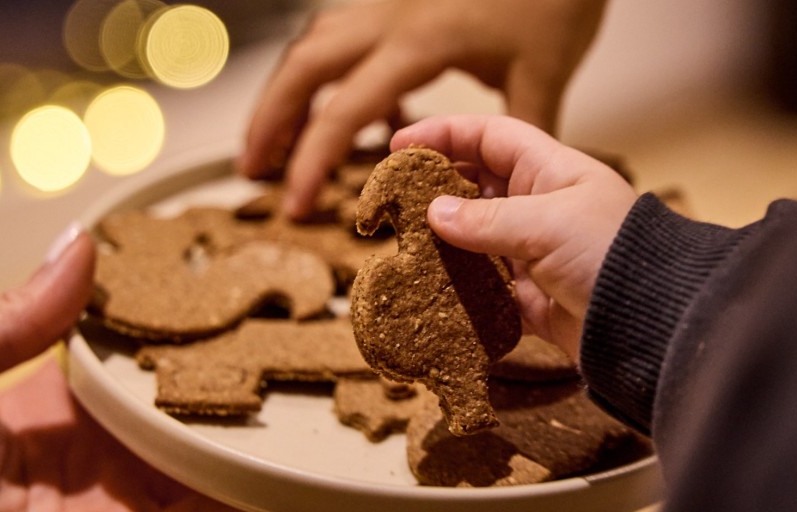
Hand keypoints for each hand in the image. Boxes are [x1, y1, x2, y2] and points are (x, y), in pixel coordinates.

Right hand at [241, 0, 607, 217]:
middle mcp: (389, 17)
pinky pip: (343, 35)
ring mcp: (389, 3)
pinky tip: (357, 111)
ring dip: (287, 93)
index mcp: (417, 44)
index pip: (342, 112)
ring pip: (314, 46)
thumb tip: (504, 193)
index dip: (311, 163)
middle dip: (268, 122)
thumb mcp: (544, 72)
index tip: (297, 206)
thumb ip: (515, 136)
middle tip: (252, 170)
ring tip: (277, 142)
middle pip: (302, 69)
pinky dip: (332, 74)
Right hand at [394, 115, 636, 359]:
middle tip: (393, 199)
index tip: (401, 145)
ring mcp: (535, 253)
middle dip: (436, 190)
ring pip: (475, 240)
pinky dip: (459, 289)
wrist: (651, 322)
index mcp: (551, 171)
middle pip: (476, 187)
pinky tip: (429, 290)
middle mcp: (541, 207)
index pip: (490, 137)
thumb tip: (433, 215)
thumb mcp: (545, 224)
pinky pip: (485, 288)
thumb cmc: (610, 253)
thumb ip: (485, 220)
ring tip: (402, 246)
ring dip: (442, 243)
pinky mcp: (531, 298)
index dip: (445, 134)